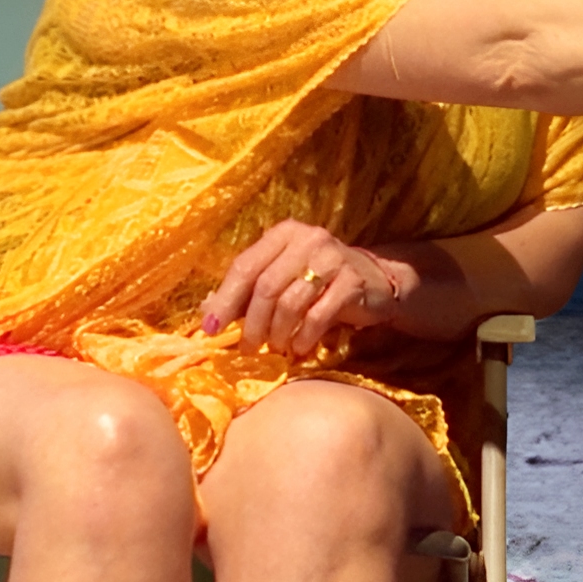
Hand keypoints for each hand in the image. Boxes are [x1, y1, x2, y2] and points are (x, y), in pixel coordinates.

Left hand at [200, 219, 403, 357]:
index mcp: (285, 234)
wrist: (376, 281)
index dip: (225, 300)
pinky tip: (299, 348)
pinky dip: (304, 337)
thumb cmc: (319, 281)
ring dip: (278, 333)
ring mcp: (333, 259)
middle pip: (266, 287)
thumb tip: (206, 312)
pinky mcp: (353, 282)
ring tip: (276, 348)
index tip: (211, 329)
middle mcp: (309, 239)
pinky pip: (318, 316)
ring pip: (290, 303)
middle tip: (247, 347)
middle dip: (251, 323)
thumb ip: (247, 291)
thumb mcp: (283, 277)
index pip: (245, 266)